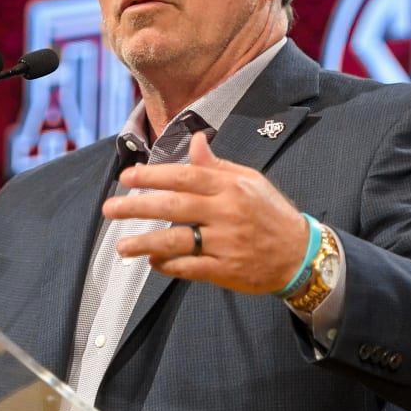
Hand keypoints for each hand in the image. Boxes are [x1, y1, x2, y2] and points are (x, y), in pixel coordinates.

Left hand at [102, 131, 308, 293]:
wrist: (300, 254)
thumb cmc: (270, 214)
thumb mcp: (250, 181)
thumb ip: (217, 165)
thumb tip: (195, 141)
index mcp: (230, 187)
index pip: (184, 176)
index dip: (152, 176)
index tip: (127, 177)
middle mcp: (226, 213)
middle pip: (174, 206)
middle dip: (137, 206)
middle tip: (110, 209)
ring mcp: (225, 243)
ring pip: (178, 240)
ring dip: (145, 243)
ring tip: (121, 246)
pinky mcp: (226, 270)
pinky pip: (190, 267)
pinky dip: (168, 266)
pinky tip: (152, 262)